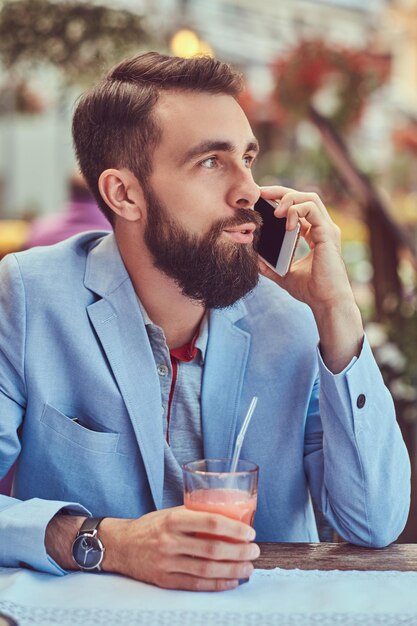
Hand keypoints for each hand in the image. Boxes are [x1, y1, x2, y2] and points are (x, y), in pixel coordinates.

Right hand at [100, 506, 259, 590]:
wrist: (120, 545)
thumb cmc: (149, 526)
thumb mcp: (170, 513)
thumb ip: (195, 514)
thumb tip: (227, 515)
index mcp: (173, 520)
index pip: (210, 522)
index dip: (233, 529)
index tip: (249, 532)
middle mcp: (169, 541)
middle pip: (212, 549)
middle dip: (239, 551)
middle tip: (254, 550)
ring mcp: (166, 563)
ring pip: (206, 569)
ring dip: (232, 569)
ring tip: (248, 567)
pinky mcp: (164, 580)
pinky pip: (195, 584)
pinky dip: (216, 584)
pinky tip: (231, 580)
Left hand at [257, 186, 352, 309]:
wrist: (326, 302)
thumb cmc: (311, 291)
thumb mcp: (284, 275)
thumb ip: (269, 265)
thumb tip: (253, 258)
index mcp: (315, 235)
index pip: (298, 208)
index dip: (281, 200)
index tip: (261, 201)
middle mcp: (322, 228)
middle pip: (304, 197)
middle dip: (281, 192)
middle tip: (261, 193)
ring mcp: (327, 229)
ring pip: (310, 198)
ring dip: (289, 199)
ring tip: (274, 211)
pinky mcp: (328, 233)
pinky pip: (311, 209)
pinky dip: (296, 210)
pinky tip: (286, 223)